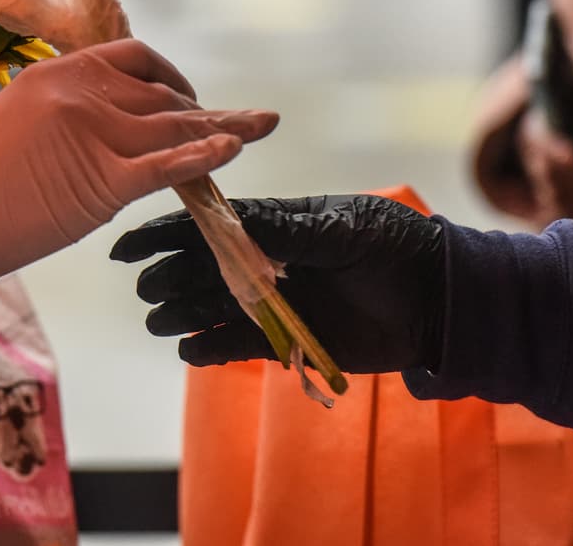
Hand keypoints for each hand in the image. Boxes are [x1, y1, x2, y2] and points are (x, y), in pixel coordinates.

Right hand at [0, 39, 278, 298]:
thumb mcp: (21, 117)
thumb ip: (71, 108)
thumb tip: (116, 118)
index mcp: (60, 72)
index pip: (135, 58)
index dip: (171, 76)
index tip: (187, 98)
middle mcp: (82, 92)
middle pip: (163, 94)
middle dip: (204, 110)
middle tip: (236, 127)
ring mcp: (95, 133)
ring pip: (175, 126)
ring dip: (224, 128)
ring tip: (262, 126)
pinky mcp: (103, 181)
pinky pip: (167, 165)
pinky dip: (205, 156)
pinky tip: (234, 149)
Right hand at [111, 194, 446, 372]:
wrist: (441, 301)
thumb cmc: (399, 248)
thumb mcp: (347, 229)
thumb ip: (293, 229)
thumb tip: (239, 221)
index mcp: (279, 225)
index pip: (214, 225)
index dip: (169, 233)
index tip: (130, 245)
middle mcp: (269, 262)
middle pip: (204, 268)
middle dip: (171, 276)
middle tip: (148, 289)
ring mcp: (277, 302)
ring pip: (214, 308)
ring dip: (183, 314)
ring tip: (160, 323)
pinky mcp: (289, 339)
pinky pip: (239, 345)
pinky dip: (212, 348)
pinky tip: (189, 350)